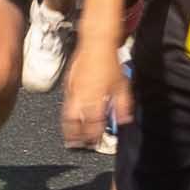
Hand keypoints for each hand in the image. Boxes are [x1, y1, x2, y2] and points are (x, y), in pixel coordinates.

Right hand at [62, 39, 121, 155]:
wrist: (96, 43)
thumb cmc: (110, 62)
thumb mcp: (122, 85)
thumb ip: (122, 105)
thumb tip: (124, 121)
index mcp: (97, 99)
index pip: (94, 125)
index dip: (94, 137)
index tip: (96, 144)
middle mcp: (83, 97)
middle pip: (78, 124)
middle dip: (79, 138)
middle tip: (81, 146)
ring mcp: (73, 91)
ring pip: (68, 116)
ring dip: (69, 130)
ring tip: (70, 140)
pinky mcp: (68, 85)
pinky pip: (65, 105)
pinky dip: (66, 116)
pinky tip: (68, 120)